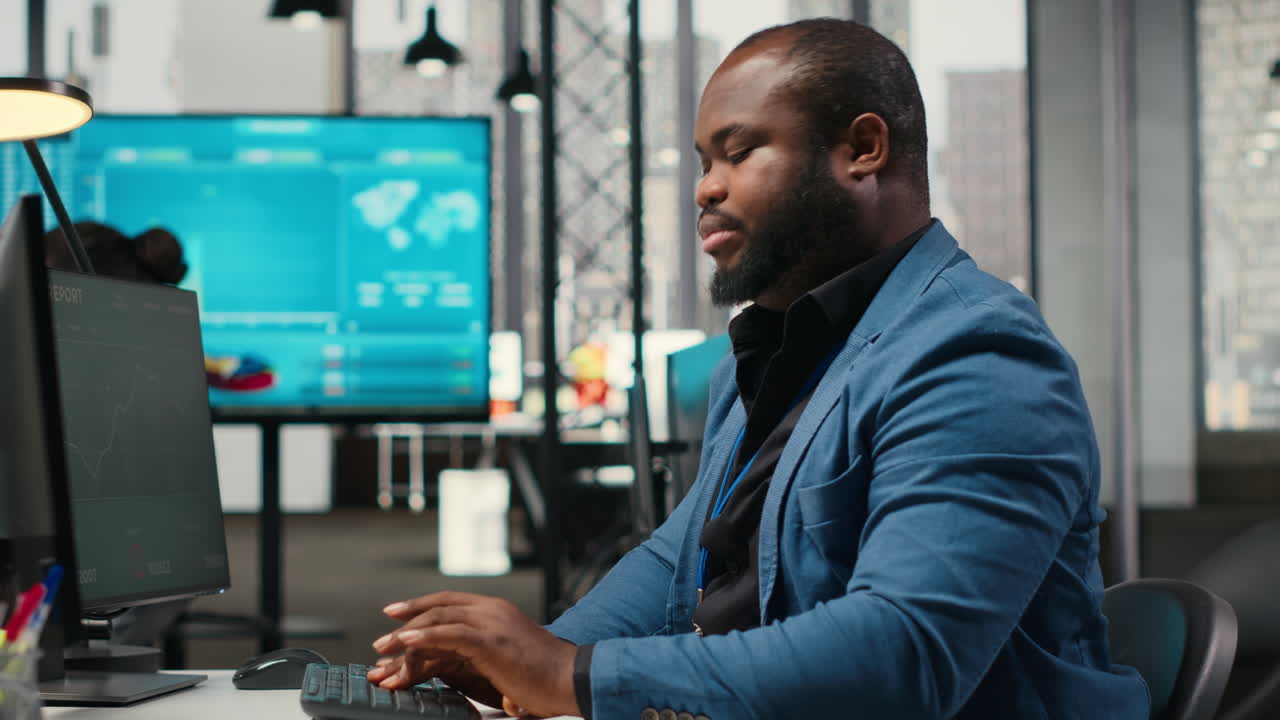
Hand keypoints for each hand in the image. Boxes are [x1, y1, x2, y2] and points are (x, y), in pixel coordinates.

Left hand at [372, 592, 579, 717]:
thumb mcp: (507, 657)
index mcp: (496, 611)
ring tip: (385, 647)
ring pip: (439, 618)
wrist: (571, 678)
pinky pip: (450, 633)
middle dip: (406, 619)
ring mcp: (492, 622)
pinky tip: (406, 642)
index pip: (450, 601)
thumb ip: (483, 654)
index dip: (421, 606)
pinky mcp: (491, 641)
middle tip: (383, 638)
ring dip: (407, 632)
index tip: (396, 614)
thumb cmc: (545, 675)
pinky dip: (424, 636)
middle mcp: (492, 610)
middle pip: (439, 606)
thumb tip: (460, 664)